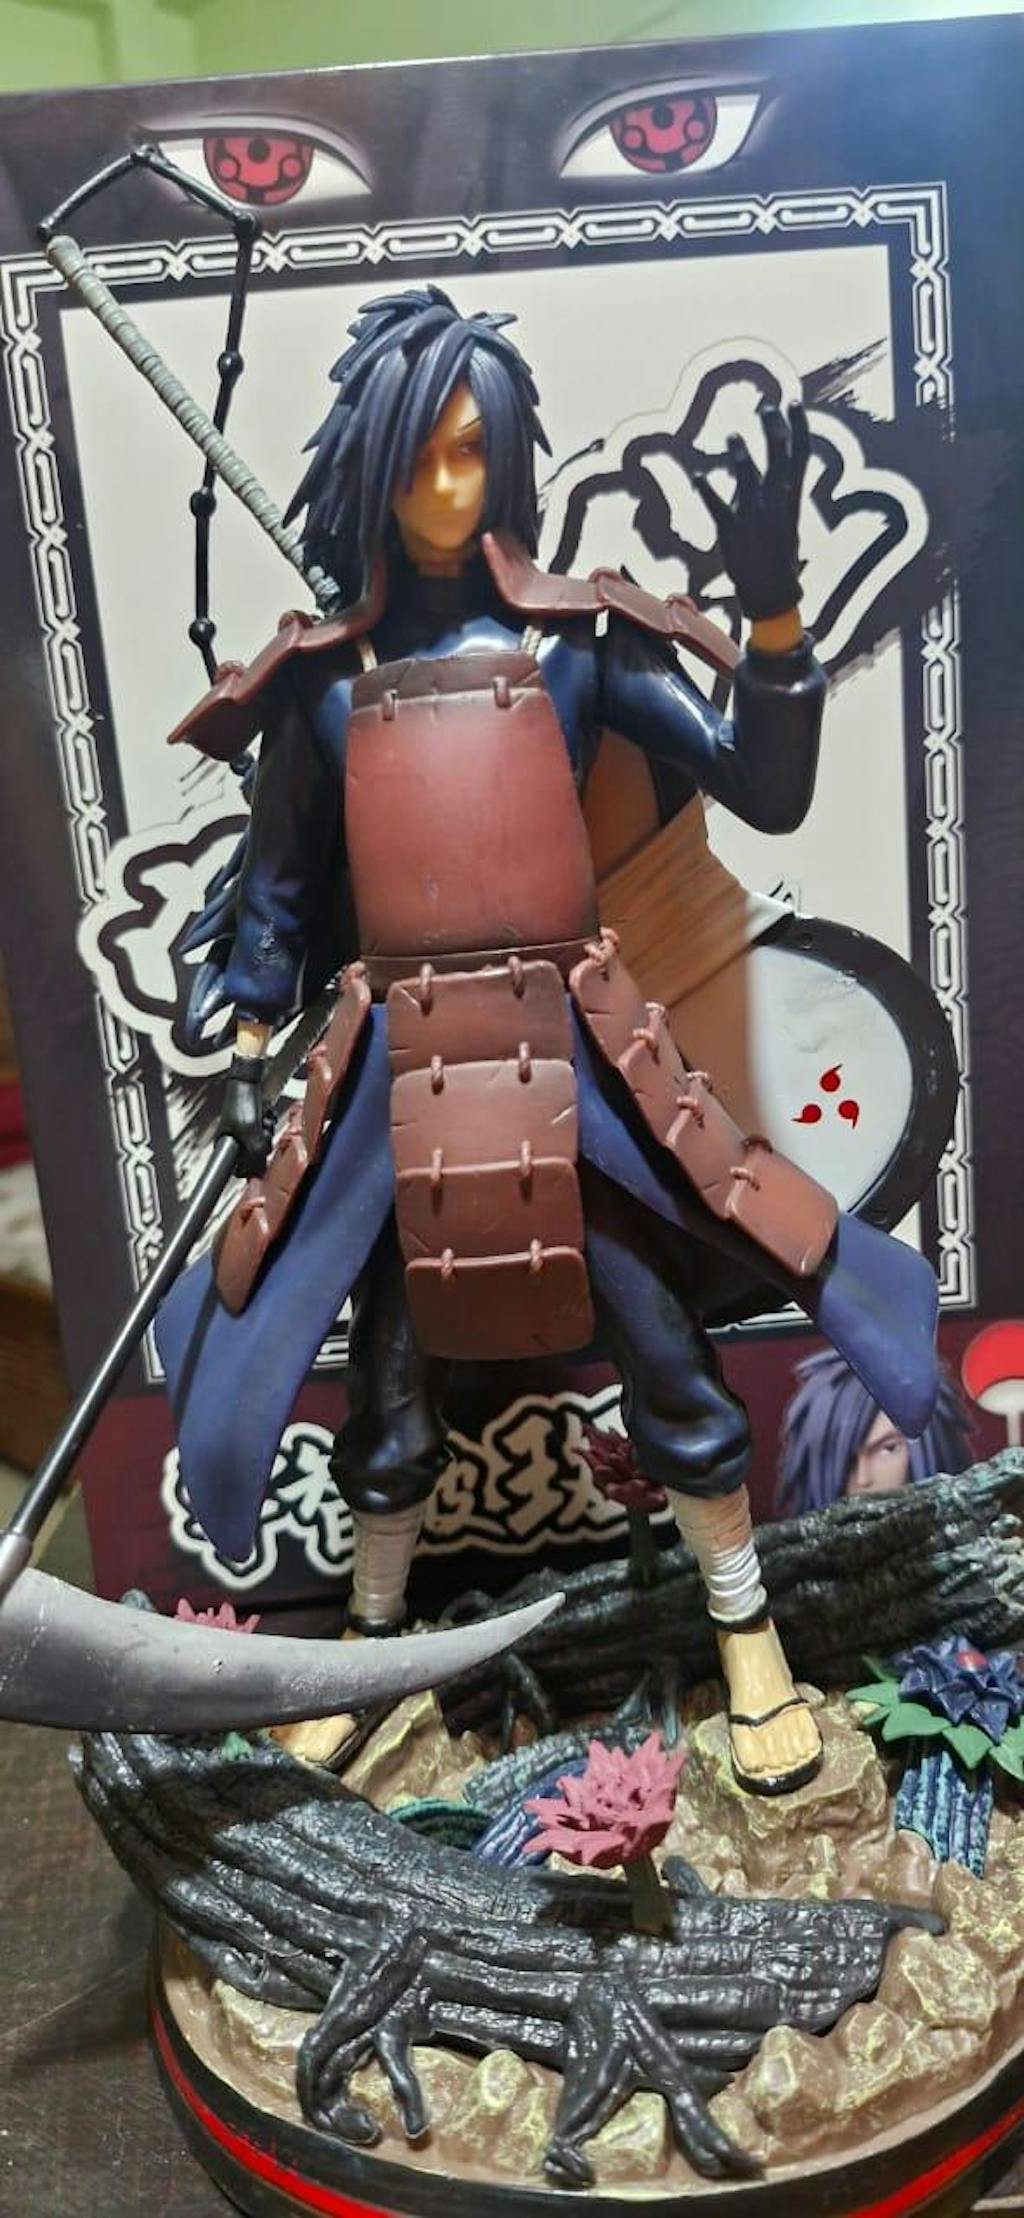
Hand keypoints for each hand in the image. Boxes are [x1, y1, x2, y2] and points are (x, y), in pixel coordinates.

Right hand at [218, 1054, 273, 1177]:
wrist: (249, 1080)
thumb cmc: (242, 1102)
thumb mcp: (250, 1133)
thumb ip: (256, 1155)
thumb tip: (259, 1172)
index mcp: (225, 1145)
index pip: (239, 1169)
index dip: (251, 1165)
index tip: (257, 1158)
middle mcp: (235, 1140)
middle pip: (255, 1157)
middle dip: (262, 1144)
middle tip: (261, 1131)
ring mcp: (246, 1132)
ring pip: (263, 1144)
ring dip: (267, 1132)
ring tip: (262, 1119)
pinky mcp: (256, 1124)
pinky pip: (267, 1131)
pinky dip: (269, 1123)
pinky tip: (265, 1114)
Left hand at [692, 402, 809, 622]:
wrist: (770, 590)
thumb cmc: (779, 553)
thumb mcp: (783, 515)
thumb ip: (774, 487)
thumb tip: (766, 461)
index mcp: (792, 497)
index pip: (800, 454)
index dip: (798, 426)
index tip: (793, 402)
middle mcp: (775, 501)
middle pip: (777, 456)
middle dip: (773, 428)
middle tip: (765, 406)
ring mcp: (754, 515)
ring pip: (748, 477)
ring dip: (740, 455)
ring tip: (732, 436)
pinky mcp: (731, 529)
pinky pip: (718, 506)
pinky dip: (707, 490)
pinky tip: (698, 476)